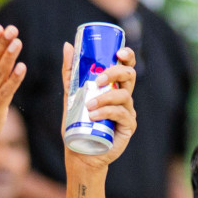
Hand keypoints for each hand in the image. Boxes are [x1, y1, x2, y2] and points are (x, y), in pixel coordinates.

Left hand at [60, 42, 136, 170]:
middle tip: (99, 79)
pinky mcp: (128, 127)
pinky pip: (121, 114)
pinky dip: (107, 112)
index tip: (119, 53)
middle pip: (129, 76)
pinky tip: (94, 116)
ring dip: (105, 98)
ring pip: (124, 96)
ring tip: (88, 106)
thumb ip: (70, 72)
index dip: (128, 56)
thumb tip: (68, 46)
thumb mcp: (71, 95)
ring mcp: (128, 112)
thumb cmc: (77, 123)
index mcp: (114, 86)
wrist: (79, 151)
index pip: (126, 66)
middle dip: (115, 73)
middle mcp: (124, 97)